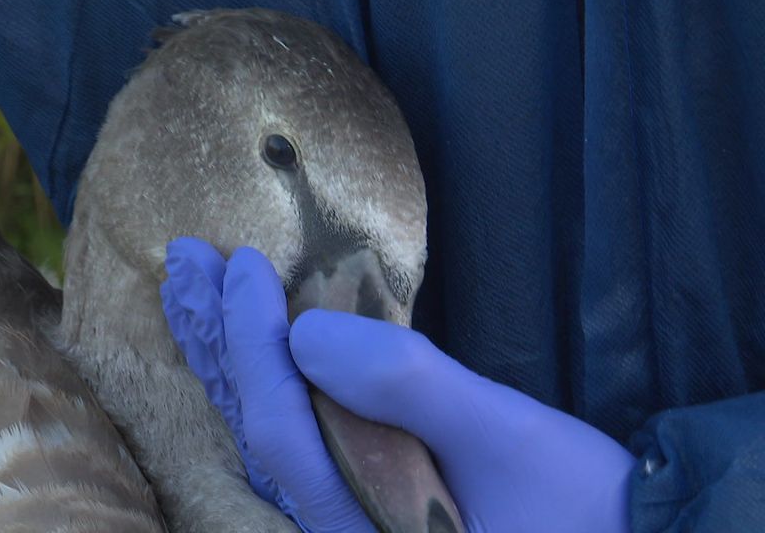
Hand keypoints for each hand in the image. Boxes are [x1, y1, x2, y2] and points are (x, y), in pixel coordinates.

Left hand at [162, 238, 635, 532]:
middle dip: (218, 339)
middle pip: (257, 429)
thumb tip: (308, 335)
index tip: (243, 265)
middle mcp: (341, 528)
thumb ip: (411, 390)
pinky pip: (294, 434)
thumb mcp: (510, 439)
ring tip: (198, 288)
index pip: (282, 428)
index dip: (254, 343)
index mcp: (365, 526)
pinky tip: (247, 345)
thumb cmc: (581, 506)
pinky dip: (265, 379)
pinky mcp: (366, 499)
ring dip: (231, 353)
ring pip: (269, 430)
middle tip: (185, 260)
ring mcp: (349, 518)